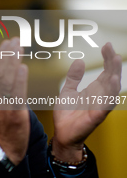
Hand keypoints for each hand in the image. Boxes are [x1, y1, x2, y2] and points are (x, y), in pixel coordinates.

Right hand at [0, 38, 29, 165]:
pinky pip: (16, 93)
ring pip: (7, 78)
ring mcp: (3, 104)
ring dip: (13, 61)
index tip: (6, 45)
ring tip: (18, 47)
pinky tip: (23, 67)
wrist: (0, 150)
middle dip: (7, 54)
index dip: (1, 57)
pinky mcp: (14, 113)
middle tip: (14, 39)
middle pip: (0, 71)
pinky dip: (19, 79)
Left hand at [53, 42, 121, 160]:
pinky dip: (110, 93)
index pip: (105, 71)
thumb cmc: (67, 114)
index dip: (107, 58)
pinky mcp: (96, 116)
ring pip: (112, 88)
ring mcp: (100, 105)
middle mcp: (100, 96)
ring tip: (115, 60)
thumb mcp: (68, 90)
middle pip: (111, 76)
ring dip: (115, 74)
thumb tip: (79, 60)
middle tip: (110, 47)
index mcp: (94, 89)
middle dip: (112, 62)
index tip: (106, 45)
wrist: (62, 132)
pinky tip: (112, 81)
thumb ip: (74, 77)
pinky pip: (106, 103)